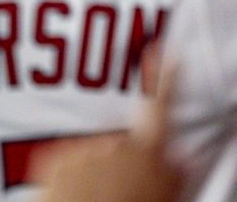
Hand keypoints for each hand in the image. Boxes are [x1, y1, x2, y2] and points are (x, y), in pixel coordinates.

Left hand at [33, 50, 183, 201]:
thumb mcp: (165, 197)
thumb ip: (176, 173)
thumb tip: (184, 158)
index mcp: (148, 152)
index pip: (161, 104)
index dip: (164, 75)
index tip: (165, 50)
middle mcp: (115, 143)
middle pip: (123, 140)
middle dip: (121, 158)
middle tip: (121, 188)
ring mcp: (83, 148)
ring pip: (92, 152)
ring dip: (92, 169)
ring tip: (92, 198)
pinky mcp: (52, 158)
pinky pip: (64, 160)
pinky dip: (66, 175)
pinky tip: (71, 197)